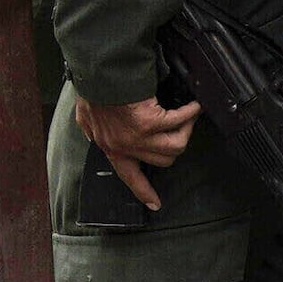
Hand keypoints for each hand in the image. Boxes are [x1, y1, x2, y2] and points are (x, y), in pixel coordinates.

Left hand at [71, 89, 198, 210]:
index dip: (144, 192)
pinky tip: (195, 106)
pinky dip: (191, 112)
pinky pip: (180, 120)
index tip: (155, 205)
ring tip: (188, 115)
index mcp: (111, 149)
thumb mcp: (87, 118)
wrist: (98, 76)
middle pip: (164, 160)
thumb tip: (97, 135)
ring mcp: (139, 138)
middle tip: (180, 127)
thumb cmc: (93, 93)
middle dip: (176, 143)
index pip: (129, 177)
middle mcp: (126, 148)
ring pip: (176, 146)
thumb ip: (95, 130)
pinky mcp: (150, 123)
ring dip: (185, 130)